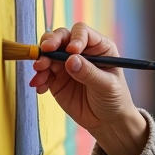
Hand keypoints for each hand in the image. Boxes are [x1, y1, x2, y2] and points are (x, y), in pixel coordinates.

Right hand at [28, 23, 146, 154]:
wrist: (107, 122)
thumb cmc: (115, 100)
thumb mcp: (107, 86)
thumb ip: (89, 73)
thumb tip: (71, 60)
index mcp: (99, 48)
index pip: (82, 33)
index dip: (75, 38)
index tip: (72, 50)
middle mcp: (81, 52)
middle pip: (61, 38)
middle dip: (51, 42)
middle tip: (45, 51)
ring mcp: (67, 65)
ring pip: (48, 54)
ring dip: (41, 61)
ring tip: (39, 72)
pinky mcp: (57, 79)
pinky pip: (43, 73)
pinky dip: (39, 78)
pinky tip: (40, 87)